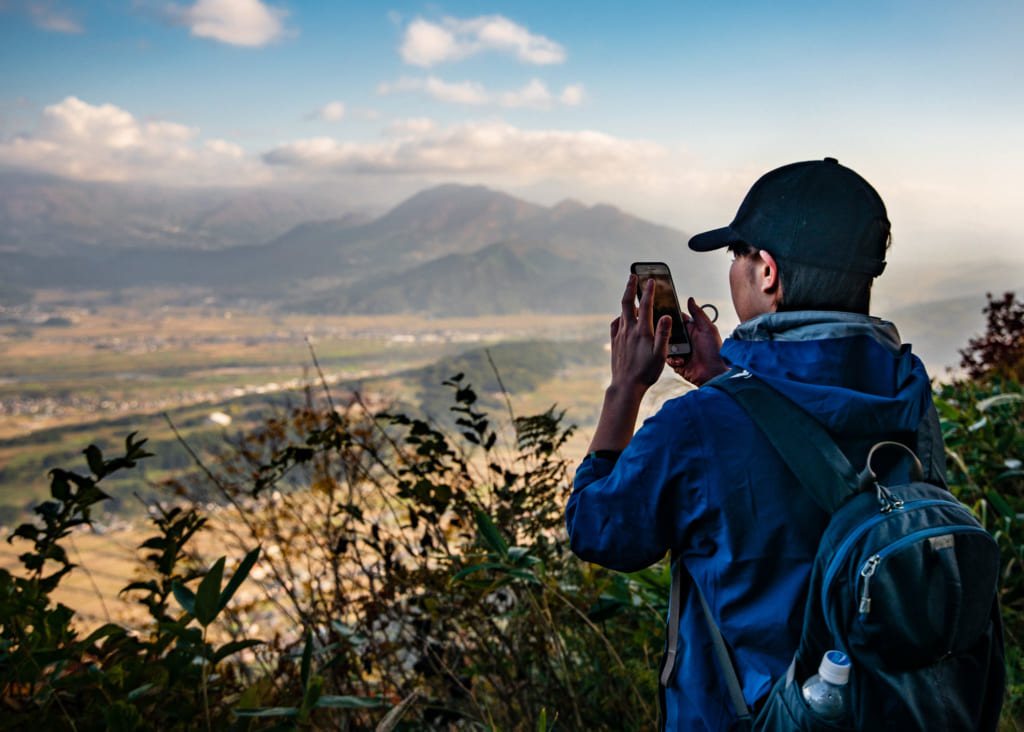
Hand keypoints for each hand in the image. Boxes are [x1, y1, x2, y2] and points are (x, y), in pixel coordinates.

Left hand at [585, 275, 671, 452]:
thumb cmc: (646, 372)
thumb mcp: (660, 355)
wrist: (625, 386)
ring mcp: (619, 336)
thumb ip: (664, 334)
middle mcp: (628, 330)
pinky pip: (616, 324)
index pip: (646, 306)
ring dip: (626, 301)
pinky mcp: (614, 343)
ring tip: (631, 295)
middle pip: (627, 303)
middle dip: (630, 287)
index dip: (649, 291)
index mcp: (642, 332)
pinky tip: (623, 319)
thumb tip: (667, 316)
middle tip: (632, 276)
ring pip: (621, 313)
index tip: (651, 280)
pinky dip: (620, 317)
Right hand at [667, 297, 725, 386]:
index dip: (668, 316)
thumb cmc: (715, 350)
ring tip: (676, 349)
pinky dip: (672, 359)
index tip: (661, 313)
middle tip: (661, 332)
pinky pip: (667, 358)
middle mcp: (684, 340)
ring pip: (665, 345)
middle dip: (664, 333)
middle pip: (667, 332)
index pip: (676, 320)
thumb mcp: (708, 329)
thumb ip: (698, 314)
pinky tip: (681, 360)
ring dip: (668, 347)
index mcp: (691, 330)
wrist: (715, 373)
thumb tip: (690, 299)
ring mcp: (679, 352)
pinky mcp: (676, 363)